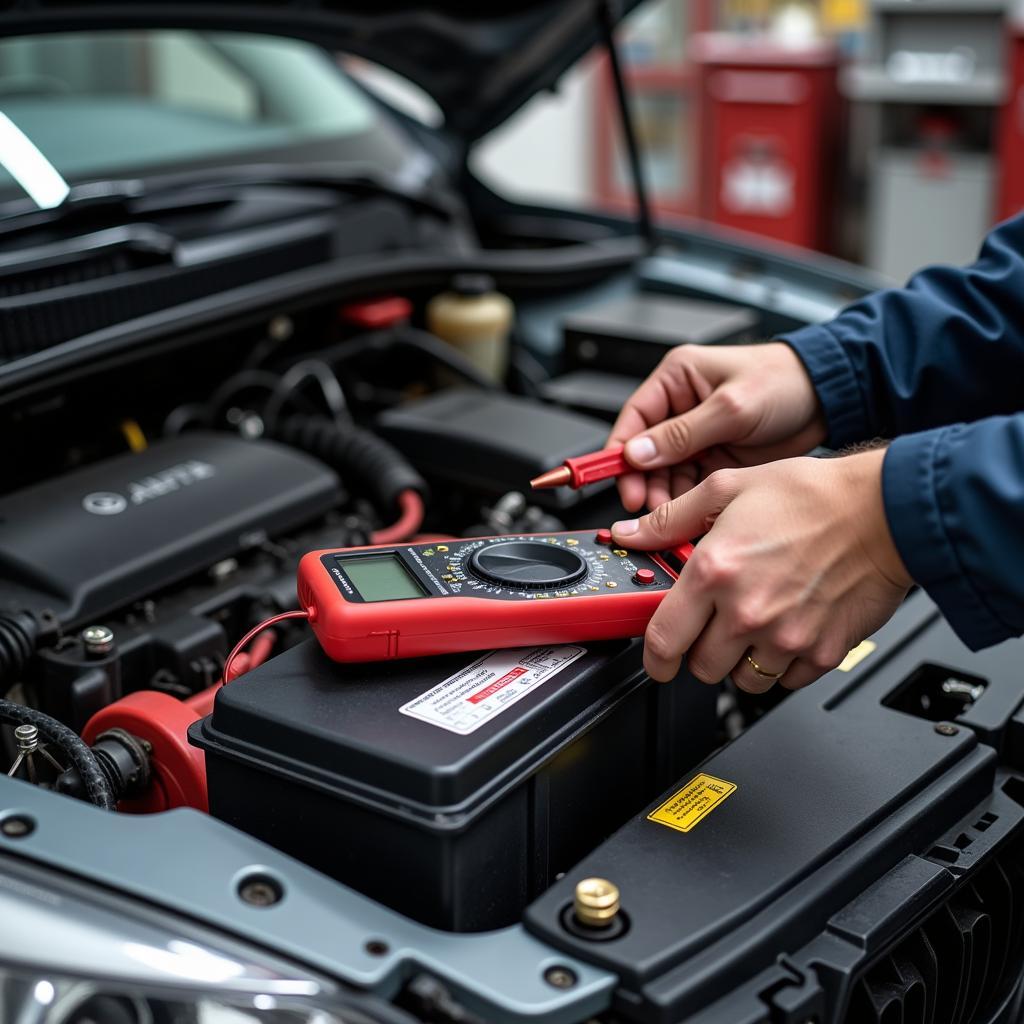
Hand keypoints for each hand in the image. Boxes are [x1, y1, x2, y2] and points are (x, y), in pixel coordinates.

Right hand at [609, 342, 827, 511]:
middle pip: (645, 452)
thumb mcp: (731, 407)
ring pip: (666, 473)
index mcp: (677, 379)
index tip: (618, 477)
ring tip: (669, 513)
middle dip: (644, 480)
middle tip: (645, 505)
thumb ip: (682, 433)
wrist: (829, 399)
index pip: (634, 418)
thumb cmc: (785, 382)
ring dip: (665, 495)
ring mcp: (698, 436)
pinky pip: (689, 484)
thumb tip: (637, 453)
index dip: (621, 451)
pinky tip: (689, 513)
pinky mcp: (715, 458)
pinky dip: (686, 501)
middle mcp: (682, 408)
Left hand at [611, 450, 912, 691]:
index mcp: (715, 571)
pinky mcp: (822, 652)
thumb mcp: (729, 488)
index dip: (653, 658)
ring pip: (742, 681)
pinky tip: (786, 628)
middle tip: (713, 625)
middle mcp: (747, 611)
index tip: (657, 659)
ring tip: (753, 625)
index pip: (664, 640)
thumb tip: (633, 534)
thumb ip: (672, 518)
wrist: (886, 510)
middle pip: (700, 668)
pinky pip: (786, 681)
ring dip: (739, 661)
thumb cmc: (813, 496)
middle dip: (699, 651)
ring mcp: (786, 637)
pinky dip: (781, 663)